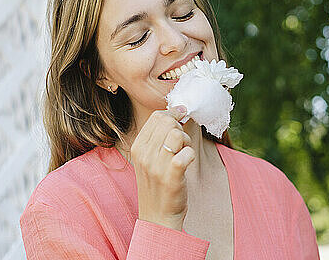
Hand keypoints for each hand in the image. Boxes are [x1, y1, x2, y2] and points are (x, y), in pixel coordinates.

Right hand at [130, 106, 194, 230]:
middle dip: (180, 129)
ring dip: (187, 142)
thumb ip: (159, 136)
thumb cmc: (158, 185)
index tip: (182, 118)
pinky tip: (187, 164)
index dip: (173, 114)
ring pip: (178, 134)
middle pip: (168, 122)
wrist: (158, 217)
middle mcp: (144, 155)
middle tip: (182, 144)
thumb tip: (178, 110)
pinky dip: (190, 155)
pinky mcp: (171, 176)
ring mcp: (156, 166)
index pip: (157, 116)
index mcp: (137, 147)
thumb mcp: (150, 158)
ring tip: (183, 155)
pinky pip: (187, 152)